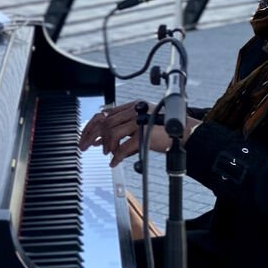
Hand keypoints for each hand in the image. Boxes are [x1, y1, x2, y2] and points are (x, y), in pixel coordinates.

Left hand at [78, 102, 198, 163]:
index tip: (85, 136)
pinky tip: (114, 162)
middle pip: (104, 122)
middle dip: (91, 136)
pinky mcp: (144, 135)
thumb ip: (120, 129)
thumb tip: (98, 139)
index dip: (92, 126)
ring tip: (107, 154)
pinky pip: (124, 147)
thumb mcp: (138, 125)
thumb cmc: (162, 131)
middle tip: (84, 147)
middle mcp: (134, 111)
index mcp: (132, 106)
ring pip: (112, 132)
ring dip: (106, 145)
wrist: (184, 134)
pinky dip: (117, 156)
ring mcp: (139, 122)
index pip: (104, 113)